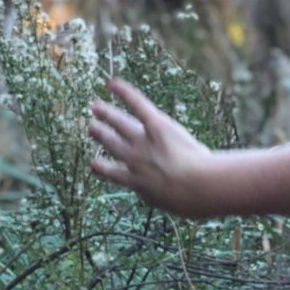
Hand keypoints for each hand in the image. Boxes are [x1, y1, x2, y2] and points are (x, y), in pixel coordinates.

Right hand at [88, 78, 218, 217]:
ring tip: (96, 106)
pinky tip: (114, 84)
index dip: (102, 167)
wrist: (197, 187)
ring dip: (107, 114)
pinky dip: (125, 93)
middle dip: (101, 135)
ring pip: (119, 124)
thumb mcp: (178, 205)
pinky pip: (138, 105)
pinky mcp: (157, 126)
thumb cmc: (194, 200)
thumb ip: (173, 198)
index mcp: (137, 183)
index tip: (94, 163)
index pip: (114, 174)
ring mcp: (143, 142)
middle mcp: (133, 160)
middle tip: (92, 128)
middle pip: (112, 144)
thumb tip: (186, 201)